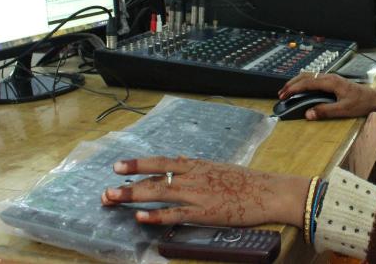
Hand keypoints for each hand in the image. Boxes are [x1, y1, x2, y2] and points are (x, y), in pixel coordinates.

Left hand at [101, 156, 308, 226]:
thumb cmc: (246, 181)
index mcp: (197, 165)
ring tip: (112, 198)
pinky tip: (139, 217)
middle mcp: (193, 177)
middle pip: (154, 178)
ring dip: (133, 196)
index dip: (138, 164)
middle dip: (128, 184)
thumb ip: (196, 166)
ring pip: (159, 193)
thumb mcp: (218, 167)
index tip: (117, 166)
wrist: (269, 191)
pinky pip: (175, 215)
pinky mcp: (205, 213)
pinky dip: (156, 216)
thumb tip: (179, 159)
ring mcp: (198, 194)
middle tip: (106, 190)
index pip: (161, 163)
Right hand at [278, 73, 375, 120]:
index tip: (284, 95)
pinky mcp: (332, 81)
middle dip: (292, 84)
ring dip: (297, 82)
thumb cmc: (361, 103)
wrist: (373, 98)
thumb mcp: (343, 110)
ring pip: (309, 76)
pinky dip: (304, 82)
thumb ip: (325, 111)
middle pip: (306, 76)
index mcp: (331, 82)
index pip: (307, 82)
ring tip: (287, 91)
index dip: (294, 88)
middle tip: (281, 94)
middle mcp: (330, 77)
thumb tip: (308, 114)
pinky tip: (301, 89)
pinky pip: (314, 78)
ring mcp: (331, 78)